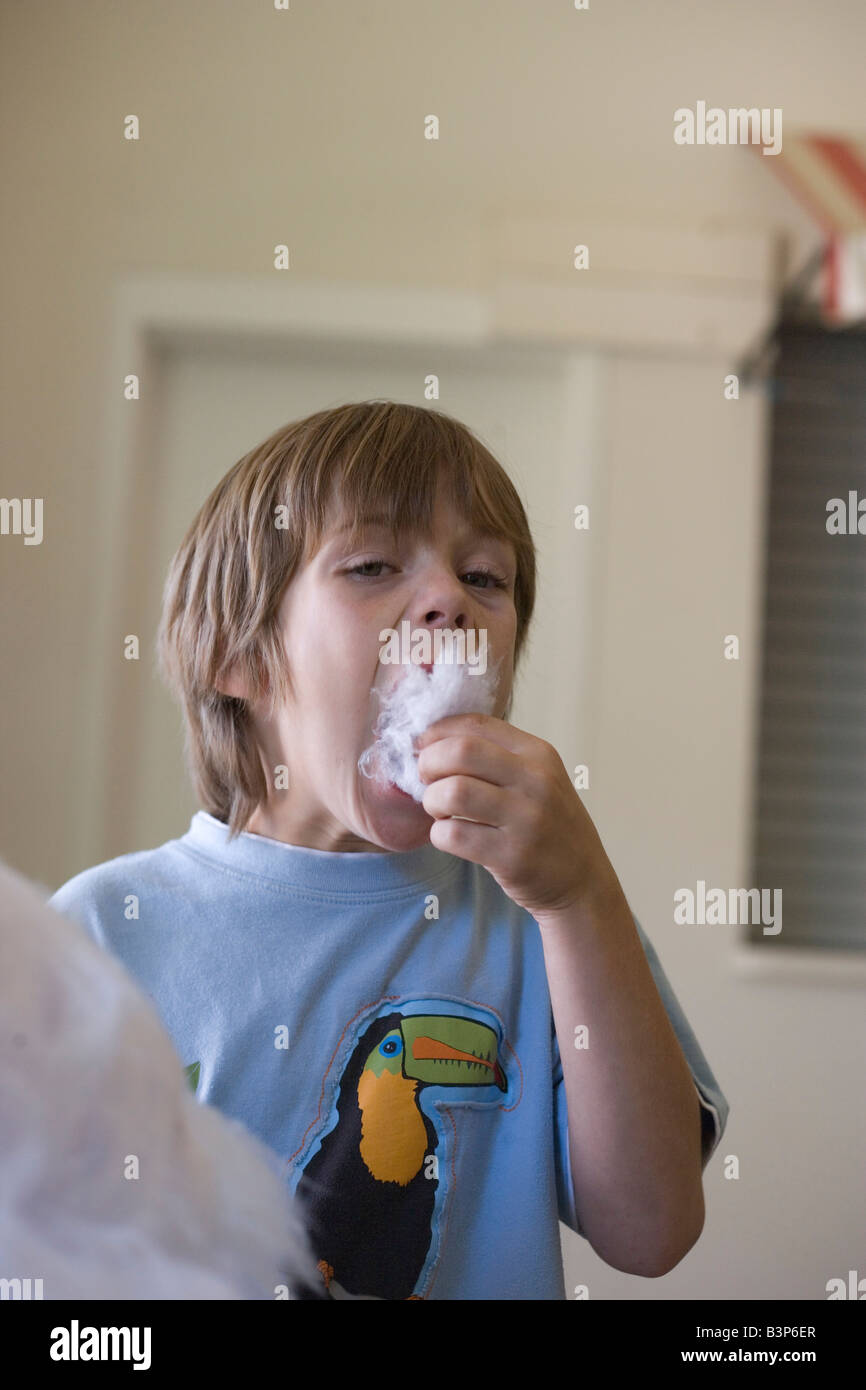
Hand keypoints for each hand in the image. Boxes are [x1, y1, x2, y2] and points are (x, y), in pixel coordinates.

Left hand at [415, 712, 614, 920]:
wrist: (583, 882)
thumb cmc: (550, 826)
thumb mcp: (539, 780)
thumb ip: (499, 758)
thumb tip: (435, 741)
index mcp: (539, 754)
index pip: (476, 724)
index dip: (439, 731)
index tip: (424, 746)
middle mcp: (536, 781)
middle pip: (460, 751)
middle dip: (429, 763)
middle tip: (427, 781)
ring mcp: (527, 819)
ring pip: (453, 792)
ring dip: (432, 800)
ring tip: (439, 811)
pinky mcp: (512, 857)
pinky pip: (453, 835)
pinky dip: (439, 834)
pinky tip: (450, 837)